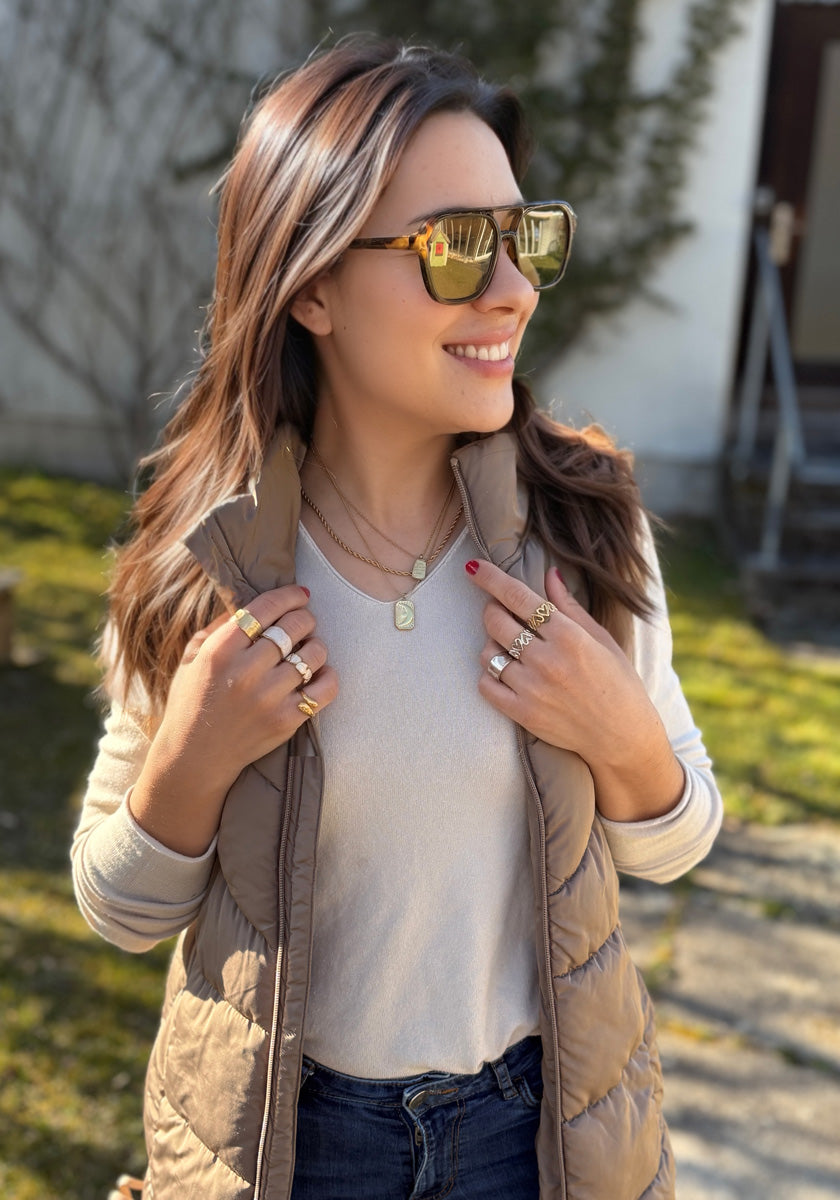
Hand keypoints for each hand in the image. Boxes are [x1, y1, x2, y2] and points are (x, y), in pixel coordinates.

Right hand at [129, 584, 338, 853]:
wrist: (194, 758)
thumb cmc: (193, 701)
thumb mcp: (193, 657)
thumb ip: (220, 627)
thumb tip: (254, 602)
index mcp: (219, 651)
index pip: (264, 609)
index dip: (288, 596)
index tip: (300, 594)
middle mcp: (245, 672)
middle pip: (293, 627)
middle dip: (304, 618)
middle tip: (303, 622)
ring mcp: (269, 698)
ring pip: (313, 654)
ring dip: (315, 646)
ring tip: (307, 650)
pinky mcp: (287, 721)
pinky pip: (325, 688)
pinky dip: (328, 676)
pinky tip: (319, 673)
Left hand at [466, 560, 683, 821]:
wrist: (621, 736)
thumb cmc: (617, 682)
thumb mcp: (600, 638)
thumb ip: (570, 607)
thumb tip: (549, 574)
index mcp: (568, 635)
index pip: (518, 597)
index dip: (491, 578)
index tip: (473, 567)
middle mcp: (547, 660)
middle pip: (496, 621)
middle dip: (492, 610)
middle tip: (501, 613)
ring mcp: (531, 688)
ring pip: (487, 653)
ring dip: (493, 645)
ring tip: (510, 648)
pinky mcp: (521, 713)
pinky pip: (485, 685)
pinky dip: (489, 675)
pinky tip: (505, 673)